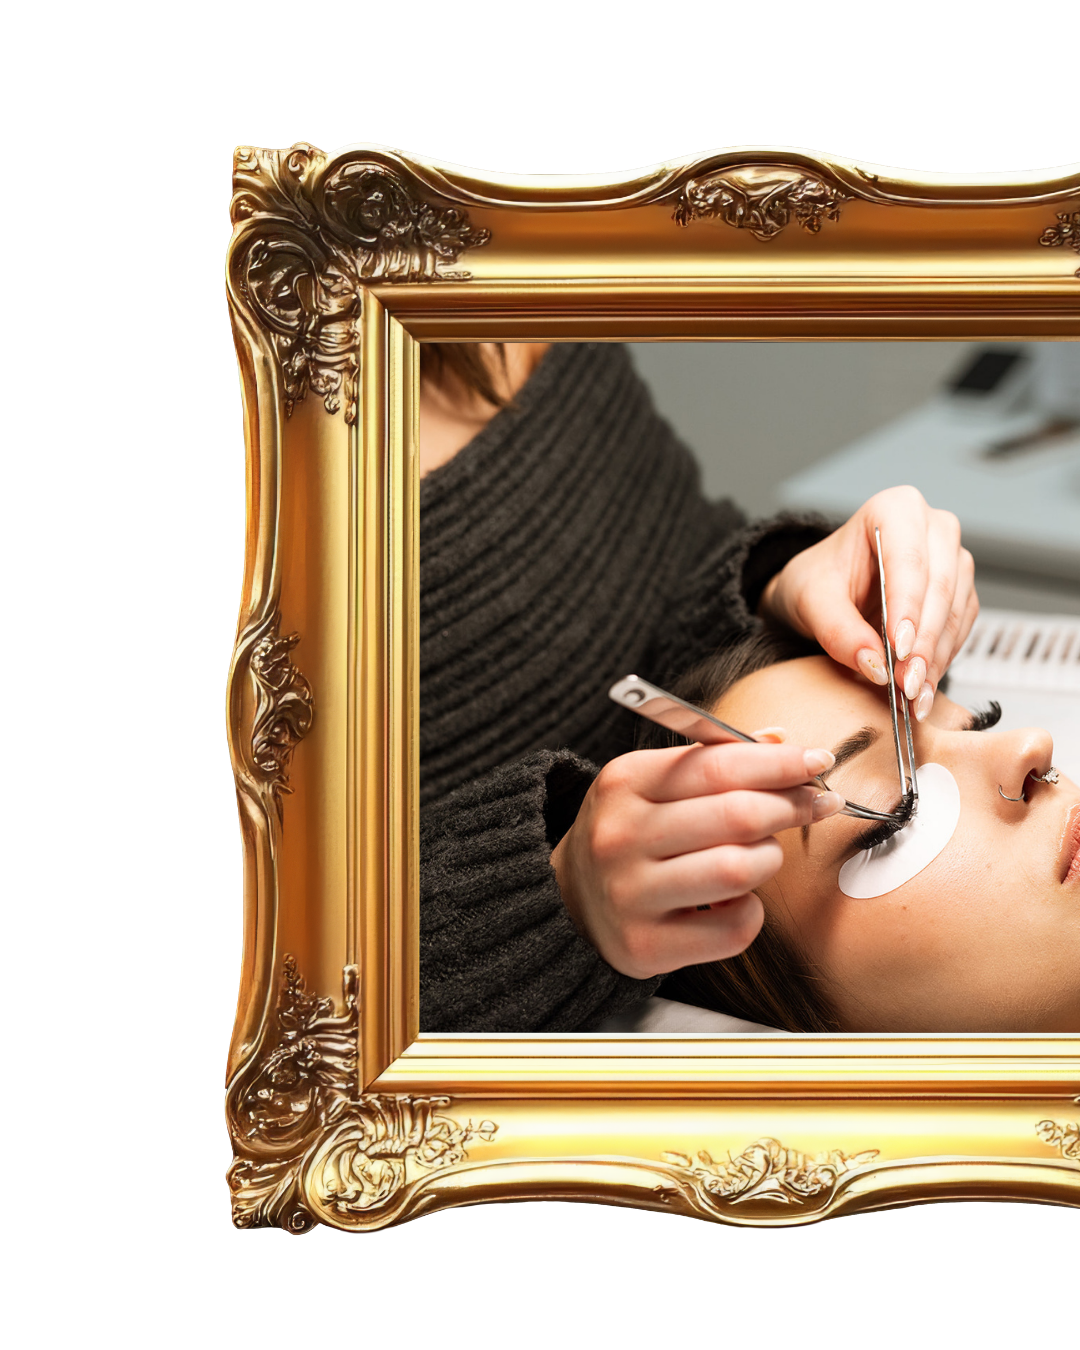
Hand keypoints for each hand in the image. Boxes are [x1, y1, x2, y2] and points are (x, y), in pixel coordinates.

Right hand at [549, 740, 843, 978]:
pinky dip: (751, 911)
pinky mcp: (645, 945)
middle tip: (815, 804)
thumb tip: (783, 742)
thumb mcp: (654, 781)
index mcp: (623, 783)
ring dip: (769, 858)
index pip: (718, 764)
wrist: (572, 899)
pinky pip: (733, 927)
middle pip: (736, 816)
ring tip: (763, 854)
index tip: (818, 761)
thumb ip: (715, 758)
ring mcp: (629, 895)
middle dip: (791, 806)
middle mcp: (619, 837)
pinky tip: (736, 899)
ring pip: (738, 870)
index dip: (780, 763)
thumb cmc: (630, 831)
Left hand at [760, 486, 977, 720]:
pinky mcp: (959, 593)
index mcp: (895, 509)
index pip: (909, 560)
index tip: (899, 648)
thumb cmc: (817, 579)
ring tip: (912, 694)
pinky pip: (960, 628)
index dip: (907, 606)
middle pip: (940, 586)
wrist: (822, 591)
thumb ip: (837, 630)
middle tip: (905, 683)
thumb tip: (873, 663)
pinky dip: (941, 660)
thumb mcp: (810, 599)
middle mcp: (932, 529)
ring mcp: (951, 560)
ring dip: (935, 657)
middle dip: (923, 641)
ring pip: (956, 610)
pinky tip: (921, 687)